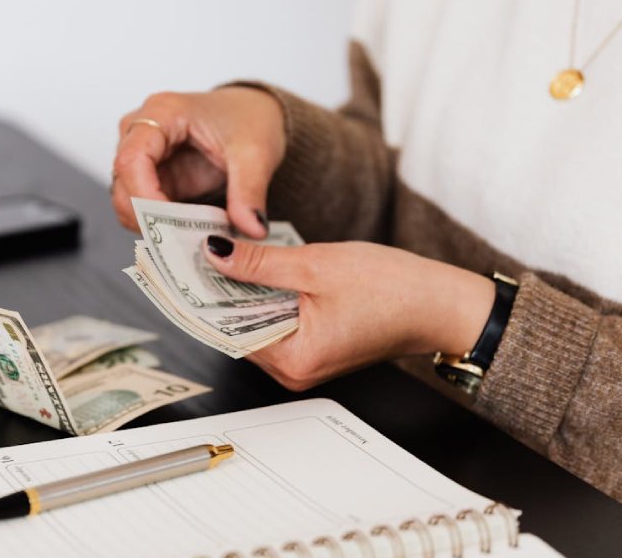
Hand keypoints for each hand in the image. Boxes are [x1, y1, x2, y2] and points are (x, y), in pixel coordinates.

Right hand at [111, 87, 285, 238]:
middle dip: (147, 218)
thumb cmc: (249, 118)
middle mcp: (142, 132)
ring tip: (190, 239)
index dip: (144, 196)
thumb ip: (250, 191)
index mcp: (162, 112)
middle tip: (183, 242)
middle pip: (122, 183)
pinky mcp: (153, 179)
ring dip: (153, 225)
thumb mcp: (256, 153)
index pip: (131, 159)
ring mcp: (144, 157)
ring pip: (127, 201)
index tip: (169, 224)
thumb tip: (251, 227)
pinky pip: (143, 209)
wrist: (256, 115)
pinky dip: (161, 227)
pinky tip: (188, 234)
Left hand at [202, 236, 495, 390]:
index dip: (201, 296)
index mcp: (293, 360)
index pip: (226, 330)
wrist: (441, 303)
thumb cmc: (394, 290)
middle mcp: (295, 371)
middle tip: (197, 251)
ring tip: (225, 253)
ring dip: (243, 291)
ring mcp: (306, 361)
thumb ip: (259, 263)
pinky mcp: (316, 346)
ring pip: (256, 323)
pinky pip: (277, 322)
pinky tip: (259, 268)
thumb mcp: (316, 265)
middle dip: (219, 290)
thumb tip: (216, 254)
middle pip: (238, 328)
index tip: (179, 268)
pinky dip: (266, 296)